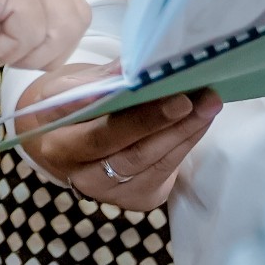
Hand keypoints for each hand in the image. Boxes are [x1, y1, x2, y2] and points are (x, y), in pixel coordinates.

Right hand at [20, 59, 221, 210]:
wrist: (62, 145)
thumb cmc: (71, 107)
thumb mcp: (71, 85)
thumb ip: (103, 79)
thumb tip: (138, 66)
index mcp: (57, 140)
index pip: (89, 128)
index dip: (115, 111)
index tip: (138, 86)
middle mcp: (79, 172)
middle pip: (125, 151)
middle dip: (161, 123)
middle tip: (190, 99)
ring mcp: (106, 191)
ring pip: (149, 164)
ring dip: (183, 133)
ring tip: (207, 105)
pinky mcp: (132, 198)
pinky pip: (162, 173)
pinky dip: (184, 145)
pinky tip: (200, 123)